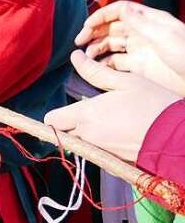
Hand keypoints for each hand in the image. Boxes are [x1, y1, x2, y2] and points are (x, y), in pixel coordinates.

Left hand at [44, 50, 180, 161]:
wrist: (179, 137)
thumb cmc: (154, 105)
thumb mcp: (126, 82)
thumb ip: (95, 72)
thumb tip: (75, 57)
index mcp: (87, 115)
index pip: (51, 120)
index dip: (56, 115)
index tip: (68, 110)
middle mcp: (88, 136)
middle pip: (64, 134)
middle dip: (71, 126)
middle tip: (94, 116)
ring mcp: (100, 152)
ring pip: (81, 145)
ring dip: (89, 136)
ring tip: (113, 124)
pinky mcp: (111, 165)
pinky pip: (98, 155)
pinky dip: (104, 148)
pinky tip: (122, 137)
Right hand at [77, 1, 184, 95]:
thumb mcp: (165, 35)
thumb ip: (141, 23)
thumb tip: (120, 10)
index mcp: (149, 21)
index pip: (120, 11)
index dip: (101, 16)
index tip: (87, 26)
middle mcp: (141, 33)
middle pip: (111, 27)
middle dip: (93, 31)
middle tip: (78, 42)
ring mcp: (139, 50)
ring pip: (110, 44)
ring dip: (96, 47)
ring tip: (85, 56)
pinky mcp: (138, 67)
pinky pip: (114, 62)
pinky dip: (102, 63)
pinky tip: (94, 67)